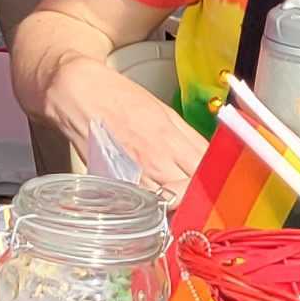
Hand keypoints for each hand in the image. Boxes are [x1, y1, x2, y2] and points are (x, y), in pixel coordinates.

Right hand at [45, 60, 210, 199]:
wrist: (79, 91)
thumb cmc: (119, 98)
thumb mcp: (164, 112)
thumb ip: (188, 139)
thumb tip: (209, 159)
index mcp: (172, 137)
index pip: (208, 170)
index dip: (217, 182)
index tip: (220, 187)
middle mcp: (156, 158)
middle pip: (191, 192)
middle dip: (200, 199)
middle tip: (203, 202)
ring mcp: (135, 173)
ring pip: (167, 205)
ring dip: (177, 208)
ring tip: (180, 209)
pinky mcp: (114, 182)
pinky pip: (140, 204)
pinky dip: (149, 208)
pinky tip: (153, 206)